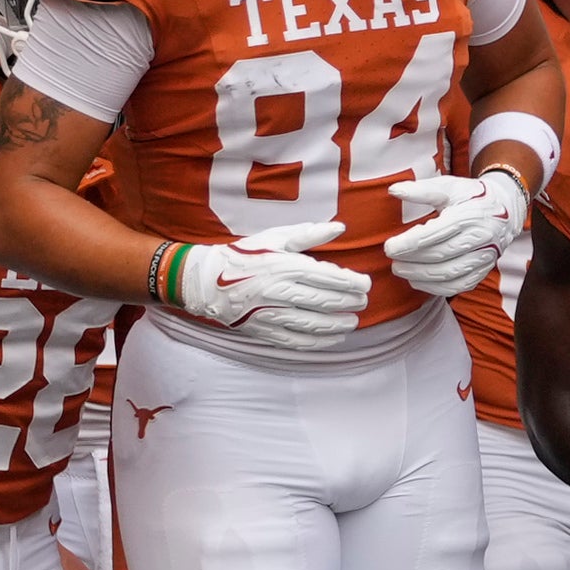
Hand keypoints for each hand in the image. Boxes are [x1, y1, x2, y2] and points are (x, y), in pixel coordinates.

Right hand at [168, 220, 368, 345]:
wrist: (204, 280)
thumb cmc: (243, 256)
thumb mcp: (273, 238)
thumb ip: (308, 234)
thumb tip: (340, 227)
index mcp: (283, 266)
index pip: (327, 276)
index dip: (351, 283)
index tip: (365, 284)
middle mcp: (278, 291)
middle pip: (324, 301)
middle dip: (350, 303)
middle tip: (363, 302)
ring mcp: (269, 313)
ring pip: (313, 324)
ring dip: (338, 324)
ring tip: (353, 321)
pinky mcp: (262, 330)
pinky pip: (296, 340)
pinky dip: (319, 341)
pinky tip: (334, 338)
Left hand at [382, 165, 532, 298]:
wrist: (507, 209)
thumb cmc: (473, 196)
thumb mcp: (450, 186)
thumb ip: (422, 189)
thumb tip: (394, 190)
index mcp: (470, 215)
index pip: (435, 235)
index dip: (409, 244)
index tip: (389, 247)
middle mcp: (481, 238)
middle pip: (440, 256)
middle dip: (411, 260)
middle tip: (392, 260)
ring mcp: (485, 257)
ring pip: (449, 274)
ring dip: (420, 276)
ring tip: (400, 270)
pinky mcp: (484, 270)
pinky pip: (458, 286)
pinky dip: (435, 287)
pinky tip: (418, 280)